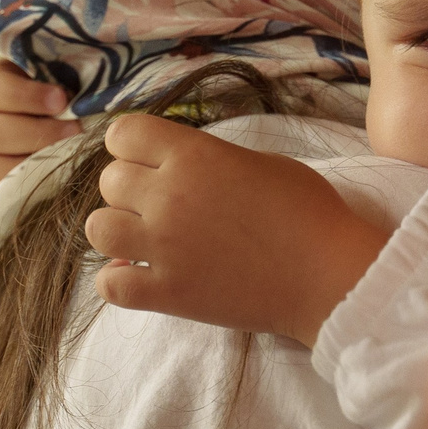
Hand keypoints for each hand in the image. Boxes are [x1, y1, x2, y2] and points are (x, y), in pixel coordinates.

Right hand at [0, 62, 79, 210]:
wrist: (55, 142)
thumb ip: (68, 89)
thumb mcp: (64, 88)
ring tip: (58, 166)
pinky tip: (20, 206)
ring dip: (19, 170)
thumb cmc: (65, 108)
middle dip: (35, 134)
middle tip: (74, 133)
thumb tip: (86, 98)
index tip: (61, 99)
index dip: (24, 95)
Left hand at [84, 113, 387, 345]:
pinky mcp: (167, 294)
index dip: (132, 147)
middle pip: (109, 181)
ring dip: (118, 231)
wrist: (329, 275)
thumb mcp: (259, 162)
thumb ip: (209, 160)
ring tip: (144, 240)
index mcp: (193, 155)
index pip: (122, 135)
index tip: (149, 161)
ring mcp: (163, 247)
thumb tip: (177, 170)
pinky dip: (118, 281)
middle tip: (159, 205)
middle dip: (130, 190)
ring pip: (98, 229)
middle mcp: (169, 196)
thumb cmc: (309, 213)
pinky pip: (109, 286)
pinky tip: (142, 277)